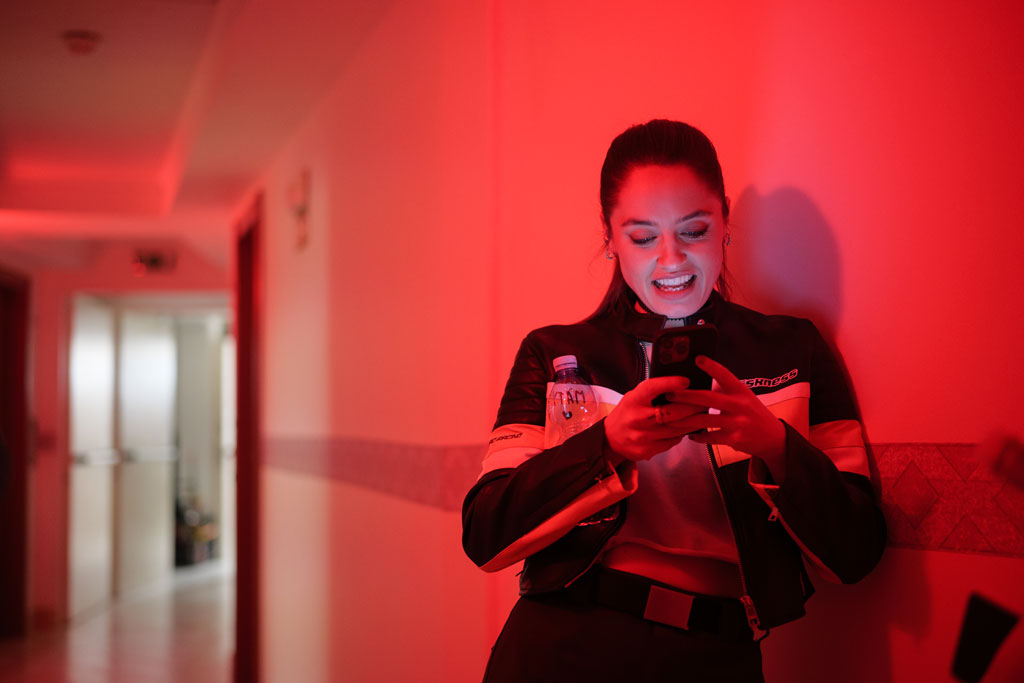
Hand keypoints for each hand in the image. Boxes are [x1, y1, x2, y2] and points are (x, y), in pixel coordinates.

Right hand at [604, 375, 705, 461]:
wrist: (610, 438)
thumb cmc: (628, 412)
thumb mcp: (635, 396)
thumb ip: (654, 391)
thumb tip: (683, 386)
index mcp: (633, 400)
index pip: (652, 388)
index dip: (670, 383)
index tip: (686, 381)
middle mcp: (636, 418)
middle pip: (672, 412)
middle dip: (693, 407)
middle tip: (706, 402)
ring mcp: (641, 436)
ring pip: (676, 429)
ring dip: (692, 422)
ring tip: (703, 415)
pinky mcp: (646, 450)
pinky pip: (671, 442)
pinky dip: (681, 435)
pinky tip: (687, 429)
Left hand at [671, 356, 786, 479]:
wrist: (773, 438)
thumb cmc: (752, 413)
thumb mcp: (743, 397)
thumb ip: (724, 390)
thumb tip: (698, 382)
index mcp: (741, 391)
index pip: (725, 375)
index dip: (711, 366)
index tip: (697, 358)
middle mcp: (740, 405)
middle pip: (708, 398)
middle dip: (686, 396)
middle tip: (669, 394)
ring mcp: (737, 423)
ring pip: (704, 420)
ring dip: (685, 419)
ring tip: (671, 418)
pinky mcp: (734, 439)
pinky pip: (710, 437)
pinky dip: (698, 436)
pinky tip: (689, 434)